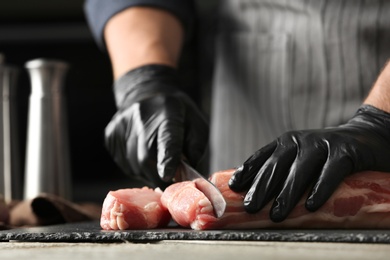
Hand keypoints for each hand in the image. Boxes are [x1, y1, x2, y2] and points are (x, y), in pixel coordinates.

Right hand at [105, 64, 208, 187]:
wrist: (148, 93)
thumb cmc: (177, 114)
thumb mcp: (196, 125)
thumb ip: (194, 150)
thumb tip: (186, 176)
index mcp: (168, 113)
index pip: (167, 139)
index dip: (167, 158)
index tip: (167, 175)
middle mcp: (141, 117)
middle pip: (146, 158)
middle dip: (159, 176)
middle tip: (169, 179)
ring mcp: (122, 126)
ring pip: (134, 166)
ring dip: (148, 173)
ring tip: (157, 162)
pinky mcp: (111, 135)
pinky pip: (125, 164)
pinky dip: (137, 168)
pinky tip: (144, 154)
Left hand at [228, 105, 389, 221]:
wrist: (365, 137)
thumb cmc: (326, 155)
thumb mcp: (300, 157)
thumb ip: (282, 170)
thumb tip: (257, 193)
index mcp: (286, 142)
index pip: (262, 157)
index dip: (247, 171)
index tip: (235, 187)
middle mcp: (300, 141)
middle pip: (277, 165)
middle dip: (262, 188)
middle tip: (251, 208)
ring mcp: (322, 144)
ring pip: (300, 170)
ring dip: (287, 193)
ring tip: (276, 214)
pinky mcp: (345, 152)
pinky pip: (330, 172)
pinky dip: (320, 189)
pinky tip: (312, 205)